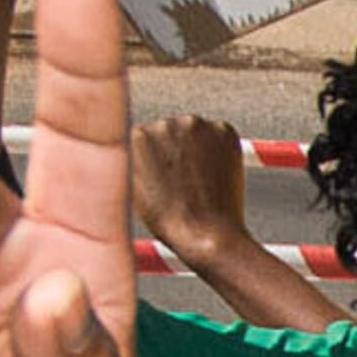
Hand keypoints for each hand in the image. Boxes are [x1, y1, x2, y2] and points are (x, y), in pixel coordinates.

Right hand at [126, 115, 249, 257]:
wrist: (204, 233)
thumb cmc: (166, 217)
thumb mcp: (132, 184)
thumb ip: (134, 158)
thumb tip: (139, 146)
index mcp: (137, 135)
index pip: (147, 138)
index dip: (157, 159)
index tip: (165, 176)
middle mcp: (165, 123)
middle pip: (171, 131)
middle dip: (177, 150)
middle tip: (184, 180)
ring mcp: (197, 125)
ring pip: (195, 133)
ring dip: (198, 148)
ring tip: (200, 180)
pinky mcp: (224, 130)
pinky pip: (220, 135)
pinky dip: (220, 149)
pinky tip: (216, 174)